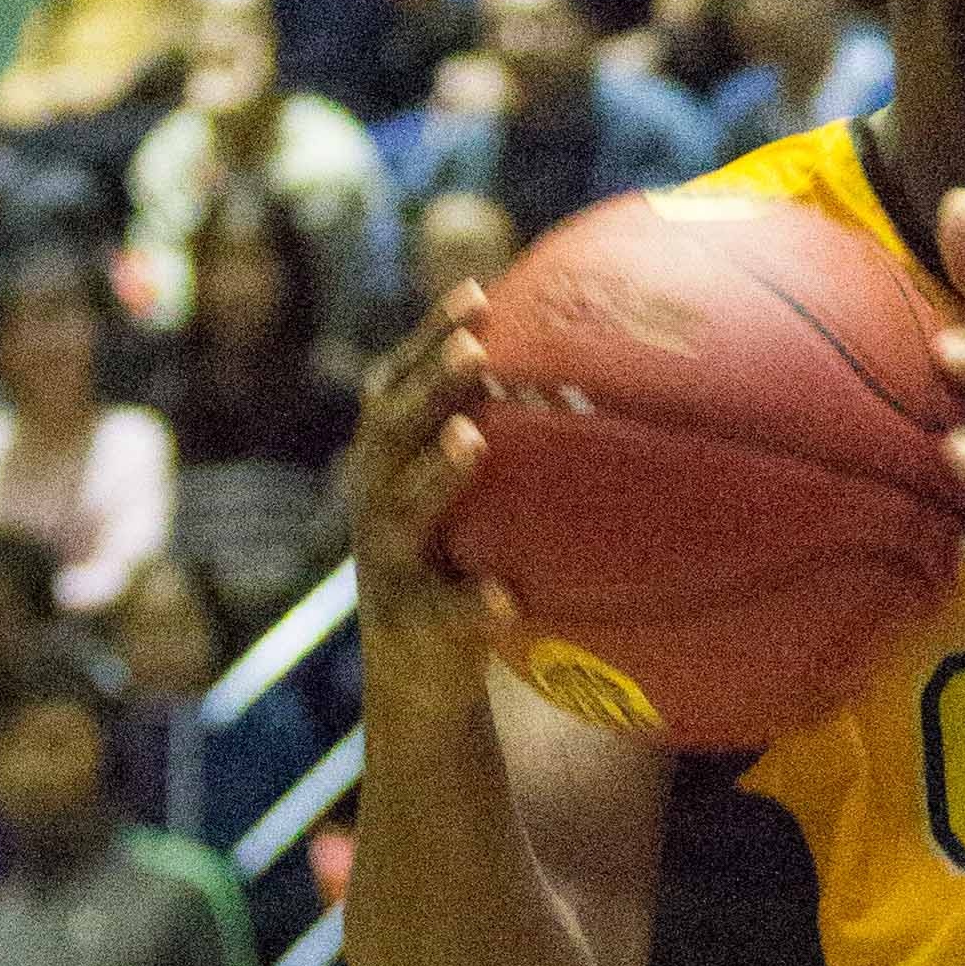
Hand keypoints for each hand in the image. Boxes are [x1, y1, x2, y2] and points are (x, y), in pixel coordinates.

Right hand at [346, 293, 526, 708]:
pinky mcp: (407, 623)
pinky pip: (439, 612)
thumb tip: (592, 376)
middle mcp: (372, 499)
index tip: (477, 291)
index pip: (398, 383)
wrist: (416, 674)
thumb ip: (506, 440)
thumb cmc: (458, 561)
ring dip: (436, 472)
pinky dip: (471, 604)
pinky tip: (506, 600)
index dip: (430, 337)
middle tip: (476, 349)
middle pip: (392, 430)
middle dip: (430, 384)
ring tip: (473, 438)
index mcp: (387, 460)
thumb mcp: (475, 498)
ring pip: (401, 510)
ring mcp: (385, 560)